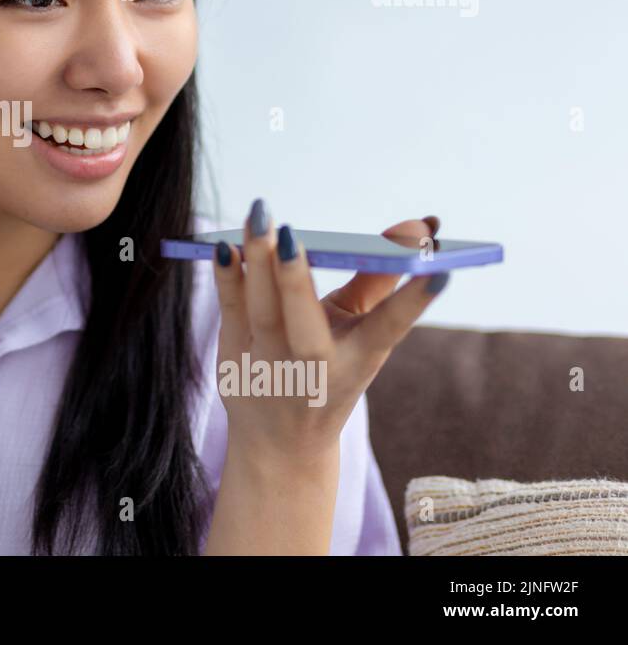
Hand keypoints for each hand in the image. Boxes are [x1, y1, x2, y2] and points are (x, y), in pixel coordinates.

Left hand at [210, 201, 447, 466]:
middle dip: (295, 280)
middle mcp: (315, 368)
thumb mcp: (360, 335)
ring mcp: (270, 367)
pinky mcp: (234, 359)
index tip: (437, 269)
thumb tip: (415, 227)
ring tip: (257, 219)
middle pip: (305, 327)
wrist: (282, 443)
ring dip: (257, 265)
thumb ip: (379, 281)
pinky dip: (228, 279)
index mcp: (360, 360)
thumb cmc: (328, 370)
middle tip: (288, 232)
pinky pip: (230, 312)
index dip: (413, 300)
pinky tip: (225, 247)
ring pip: (262, 313)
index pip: (390, 327)